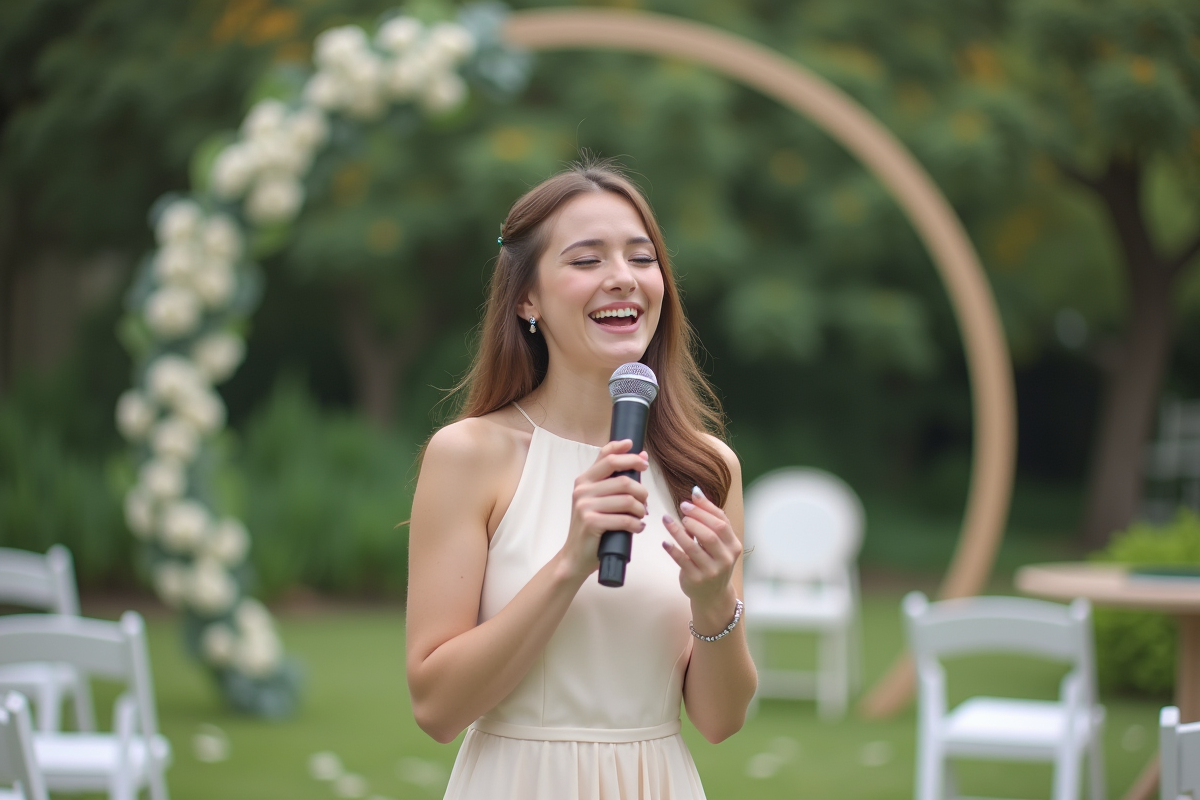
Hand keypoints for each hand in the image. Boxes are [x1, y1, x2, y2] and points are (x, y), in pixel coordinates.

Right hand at [559, 439, 648, 579]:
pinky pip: (624, 519)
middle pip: (623, 480)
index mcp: (584, 479)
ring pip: (627, 500)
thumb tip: (642, 456)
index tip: (643, 460)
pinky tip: (637, 528)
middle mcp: (582, 489)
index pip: (607, 456)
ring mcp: (585, 505)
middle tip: (645, 502)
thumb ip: (616, 480)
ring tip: (640, 517)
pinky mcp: (591, 522)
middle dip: (642, 491)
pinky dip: (636, 525)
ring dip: (641, 510)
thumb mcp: (599, 499)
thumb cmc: (592, 526)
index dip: (628, 454)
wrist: (575, 555)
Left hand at [662, 485, 742, 623]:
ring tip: (666, 520)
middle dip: (694, 518)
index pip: (722, 522)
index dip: (705, 509)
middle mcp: (725, 559)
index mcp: (733, 546)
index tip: (690, 499)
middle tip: (681, 509)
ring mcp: (711, 571)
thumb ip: (710, 519)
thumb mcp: (719, 543)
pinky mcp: (696, 579)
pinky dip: (672, 550)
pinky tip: (665, 542)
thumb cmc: (714, 561)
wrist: (713, 595)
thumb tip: (696, 492)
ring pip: (694, 547)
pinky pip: (682, 561)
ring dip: (678, 531)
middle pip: (710, 534)